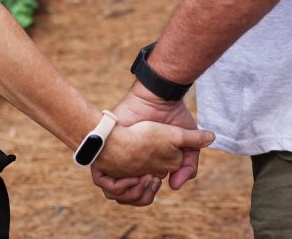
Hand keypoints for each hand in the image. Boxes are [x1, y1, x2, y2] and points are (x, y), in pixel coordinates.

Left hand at [92, 82, 205, 205]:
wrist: (157, 98)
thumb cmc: (172, 117)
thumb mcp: (187, 144)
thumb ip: (189, 166)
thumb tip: (175, 187)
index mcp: (149, 163)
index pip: (144, 191)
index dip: (150, 191)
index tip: (158, 180)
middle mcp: (133, 162)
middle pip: (129, 193)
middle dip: (140, 193)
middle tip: (150, 179)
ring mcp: (120, 157)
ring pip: (115, 191)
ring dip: (127, 191)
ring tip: (141, 177)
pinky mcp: (110, 148)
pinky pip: (102, 180)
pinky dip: (114, 184)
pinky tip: (129, 173)